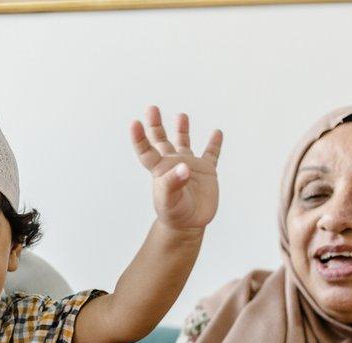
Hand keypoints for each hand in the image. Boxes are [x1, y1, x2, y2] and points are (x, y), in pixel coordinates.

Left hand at [131, 105, 222, 231]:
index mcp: (160, 170)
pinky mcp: (207, 171)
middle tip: (152, 108)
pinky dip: (214, 144)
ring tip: (181, 116)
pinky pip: (211, 154)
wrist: (188, 224)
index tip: (135, 123)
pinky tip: (217, 132)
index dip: (139, 138)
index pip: (146, 151)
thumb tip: (184, 167)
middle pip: (161, 140)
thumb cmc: (174, 213)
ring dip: (182, 129)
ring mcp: (190, 166)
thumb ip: (173, 184)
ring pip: (184, 143)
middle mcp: (173, 163)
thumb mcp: (169, 201)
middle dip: (155, 124)